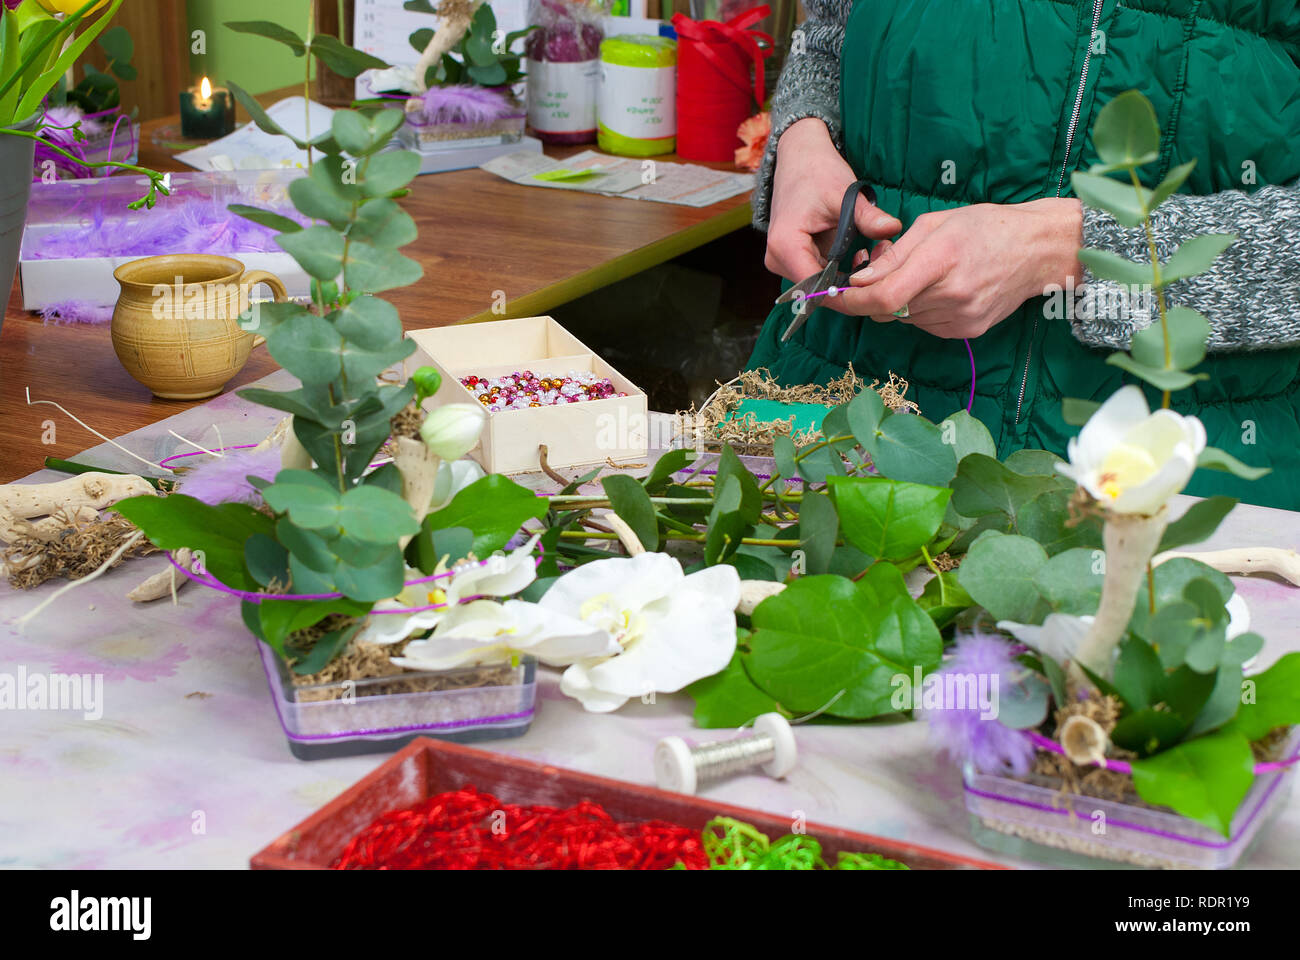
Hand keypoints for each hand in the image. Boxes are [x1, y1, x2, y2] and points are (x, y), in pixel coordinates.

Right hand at [765, 118, 901, 314]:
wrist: (800, 160)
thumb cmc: (818, 173)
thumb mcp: (845, 193)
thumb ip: (867, 216)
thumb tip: (893, 228)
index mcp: (785, 244)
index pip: (815, 286)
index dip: (846, 291)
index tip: (877, 287)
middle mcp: (777, 259)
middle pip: (817, 289)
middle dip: (850, 285)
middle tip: (880, 264)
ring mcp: (781, 262)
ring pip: (818, 286)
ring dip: (847, 279)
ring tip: (872, 255)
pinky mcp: (790, 261)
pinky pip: (817, 277)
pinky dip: (840, 272)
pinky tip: (860, 256)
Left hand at [831, 199, 1084, 337]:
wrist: (1038, 251)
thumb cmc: (986, 227)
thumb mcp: (935, 224)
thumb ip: (895, 254)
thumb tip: (859, 280)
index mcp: (942, 259)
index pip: (882, 295)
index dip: (851, 300)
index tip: (832, 294)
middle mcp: (951, 294)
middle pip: (888, 309)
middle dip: (870, 296)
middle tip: (873, 274)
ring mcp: (961, 318)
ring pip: (903, 319)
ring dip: (896, 302)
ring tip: (918, 275)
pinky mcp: (967, 331)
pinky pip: (924, 325)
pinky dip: (918, 310)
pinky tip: (937, 289)